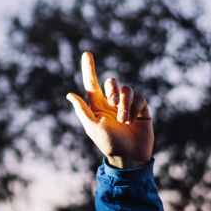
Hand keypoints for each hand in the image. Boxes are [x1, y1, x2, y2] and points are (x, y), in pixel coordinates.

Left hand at [66, 51, 153, 167]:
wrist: (130, 157)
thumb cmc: (109, 144)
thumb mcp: (92, 127)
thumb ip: (82, 110)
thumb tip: (69, 94)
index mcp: (98, 106)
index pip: (92, 84)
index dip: (89, 68)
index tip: (86, 53)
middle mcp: (112, 103)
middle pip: (112, 82)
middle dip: (112, 88)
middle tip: (112, 102)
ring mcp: (128, 105)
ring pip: (126, 89)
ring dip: (124, 103)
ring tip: (124, 120)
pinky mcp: (141, 109)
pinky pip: (140, 97)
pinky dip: (135, 107)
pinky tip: (133, 120)